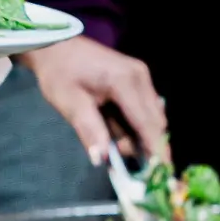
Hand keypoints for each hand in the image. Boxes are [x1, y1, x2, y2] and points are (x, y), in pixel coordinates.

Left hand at [24, 36, 167, 163]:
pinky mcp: (139, 80)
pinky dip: (136, 126)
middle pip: (155, 122)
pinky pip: (146, 110)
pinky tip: (117, 130)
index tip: (162, 173)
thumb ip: (89, 130)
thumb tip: (101, 159)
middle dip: (144, 146)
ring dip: (138, 136)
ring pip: (152, 118)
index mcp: (125, 81)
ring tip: (113, 142)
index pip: (147, 123)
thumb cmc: (60, 73)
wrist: (57, 47)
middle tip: (120, 158)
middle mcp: (140, 78)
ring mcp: (142, 77)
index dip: (156, 150)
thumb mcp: (69, 103)